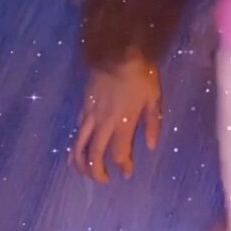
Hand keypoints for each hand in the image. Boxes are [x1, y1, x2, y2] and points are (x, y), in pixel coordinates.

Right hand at [69, 52, 161, 182]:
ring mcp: (91, 114)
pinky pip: (78, 128)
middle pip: (95, 155)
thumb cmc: (141, 74)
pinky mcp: (83, 105)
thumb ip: (153, 123)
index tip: (127, 173)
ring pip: (79, 145)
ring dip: (80, 163)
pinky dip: (76, 142)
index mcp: (124, 123)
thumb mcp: (154, 97)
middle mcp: (105, 123)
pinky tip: (78, 147)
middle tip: (103, 180)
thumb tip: (151, 146)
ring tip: (84, 172)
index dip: (123, 167)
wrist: (118, 51)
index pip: (119, 154)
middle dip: (97, 172)